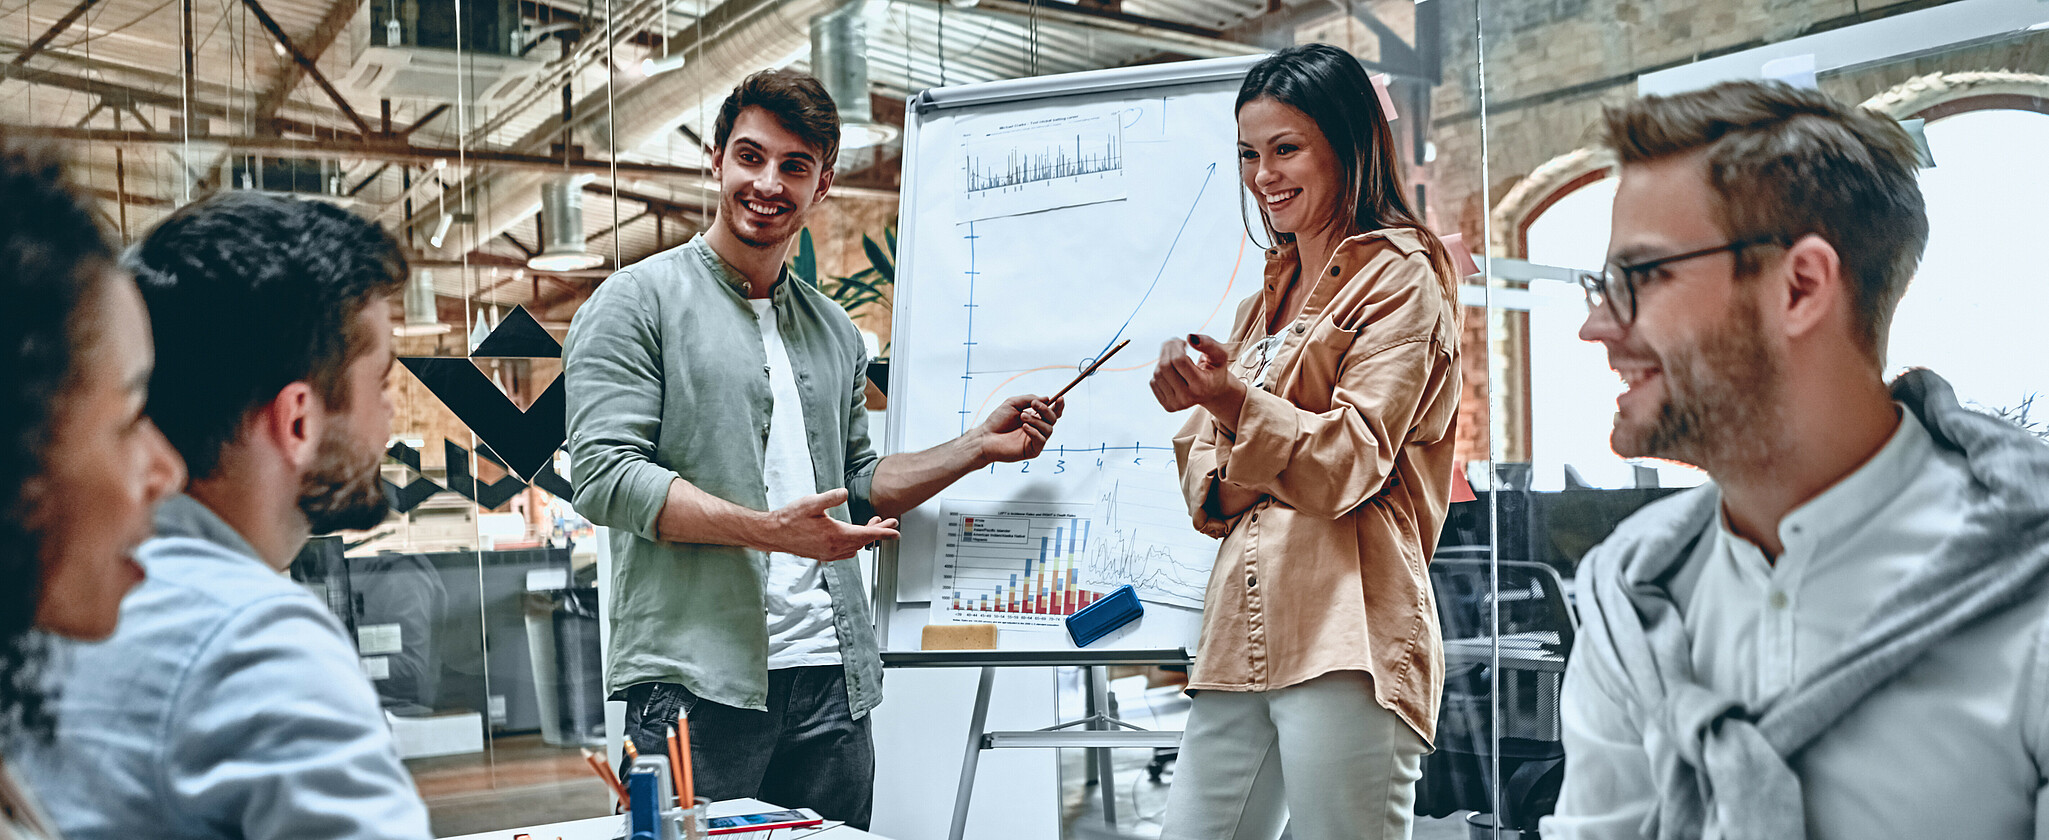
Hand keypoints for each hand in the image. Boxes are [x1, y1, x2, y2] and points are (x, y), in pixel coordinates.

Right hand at [765, 488, 899, 561]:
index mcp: (835, 535)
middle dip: (879, 532)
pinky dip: (854, 543)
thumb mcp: (810, 503)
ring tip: (871, 524)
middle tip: (890, 524)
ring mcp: (829, 553)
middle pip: (864, 541)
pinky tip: (853, 534)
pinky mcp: (823, 555)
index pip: (866, 534)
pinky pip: (846, 551)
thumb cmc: (790, 518)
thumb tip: (844, 493)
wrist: (774, 534)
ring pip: (856, 547)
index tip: (896, 531)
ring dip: (865, 537)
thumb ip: (830, 498)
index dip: (883, 532)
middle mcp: (834, 548)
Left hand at [974, 394, 1063, 463]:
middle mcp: (1037, 428)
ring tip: (1022, 417)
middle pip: (1053, 419)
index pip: (1052, 412)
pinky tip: (1024, 427)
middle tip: (1034, 405)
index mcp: (1035, 417)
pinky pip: (1041, 440)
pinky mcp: (1032, 450)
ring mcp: (1035, 440)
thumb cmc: (998, 421)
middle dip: (1046, 410)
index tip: (1060, 398)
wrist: (986, 436)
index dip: (1058, 406)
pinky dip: (1034, 431)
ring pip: (1048, 429)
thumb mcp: (1013, 403)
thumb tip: (1047, 399)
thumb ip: (1029, 399)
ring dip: (1036, 420)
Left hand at [1151, 333, 1242, 413]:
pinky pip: (1153, 382)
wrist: (1213, 392)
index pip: (1179, 360)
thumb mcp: (1219, 355)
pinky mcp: (1168, 406)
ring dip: (1163, 360)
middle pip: (1165, 367)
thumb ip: (1208, 344)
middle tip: (1175, 343)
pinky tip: (1173, 372)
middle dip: (1168, 350)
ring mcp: (1176, 404)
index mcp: (1201, 386)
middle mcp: (1188, 398)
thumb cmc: (1215, 370)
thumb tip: (1189, 337)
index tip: (1183, 342)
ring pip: (1157, 374)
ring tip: (1176, 359)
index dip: (1176, 346)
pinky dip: (1160, 372)